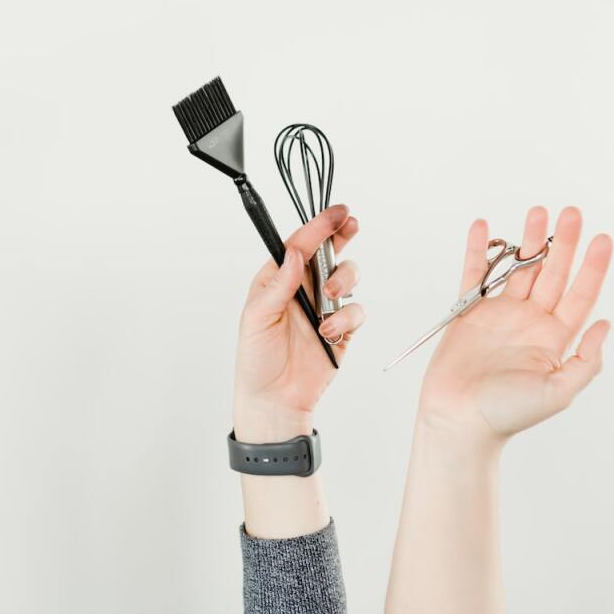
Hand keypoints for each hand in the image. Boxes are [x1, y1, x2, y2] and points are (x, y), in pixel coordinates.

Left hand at [232, 206, 363, 438]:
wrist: (275, 400)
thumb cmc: (257, 359)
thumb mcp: (257, 318)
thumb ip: (279, 285)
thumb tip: (296, 254)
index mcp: (277, 279)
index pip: (299, 245)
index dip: (318, 226)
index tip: (336, 213)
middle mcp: (303, 288)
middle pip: (329, 251)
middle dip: (341, 235)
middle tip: (349, 225)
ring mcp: (324, 307)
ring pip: (347, 276)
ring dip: (343, 281)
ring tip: (329, 298)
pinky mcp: (342, 329)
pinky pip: (356, 311)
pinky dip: (347, 318)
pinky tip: (330, 332)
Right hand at [416, 206, 612, 443]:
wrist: (459, 421)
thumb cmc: (507, 414)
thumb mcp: (559, 392)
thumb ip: (586, 360)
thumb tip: (606, 325)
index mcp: (554, 337)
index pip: (579, 294)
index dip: (593, 267)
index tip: (602, 238)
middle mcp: (530, 321)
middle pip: (552, 272)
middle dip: (563, 242)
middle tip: (572, 213)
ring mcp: (499, 314)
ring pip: (518, 269)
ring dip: (528, 241)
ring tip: (537, 212)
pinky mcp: (469, 313)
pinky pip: (474, 274)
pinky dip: (478, 250)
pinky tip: (484, 227)